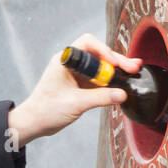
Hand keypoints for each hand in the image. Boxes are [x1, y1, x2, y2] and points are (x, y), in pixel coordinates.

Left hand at [6, 34, 141, 146]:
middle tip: (133, 67)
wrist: (34, 123)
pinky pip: (98, 79)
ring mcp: (76, 74)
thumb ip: (100, 98)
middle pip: (98, 54)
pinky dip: (109, 81)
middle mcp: (71, 64)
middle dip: (116, 60)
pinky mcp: (80, 85)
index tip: (115, 64)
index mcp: (65, 60)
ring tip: (132, 72)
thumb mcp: (76, 103)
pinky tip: (122, 83)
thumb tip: (122, 94)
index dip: (104, 51)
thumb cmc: (46, 110)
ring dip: (115, 70)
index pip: (88, 44)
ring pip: (100, 66)